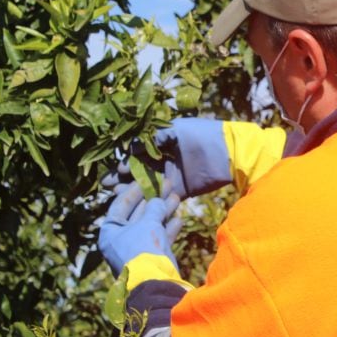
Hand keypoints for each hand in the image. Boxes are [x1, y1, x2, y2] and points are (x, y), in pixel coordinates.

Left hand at [98, 182, 181, 276]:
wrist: (155, 282)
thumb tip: (159, 200)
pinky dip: (168, 229)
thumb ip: (154, 207)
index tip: (145, 180)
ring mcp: (136, 250)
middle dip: (153, 199)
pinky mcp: (150, 258)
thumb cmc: (143, 248)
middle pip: (137, 214)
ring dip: (163, 211)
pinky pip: (158, 238)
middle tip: (166, 185)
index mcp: (110, 231)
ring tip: (177, 196)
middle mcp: (120, 240)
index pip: (120, 204)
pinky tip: (179, 219)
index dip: (134, 191)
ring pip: (150, 225)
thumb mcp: (148, 223)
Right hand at [103, 118, 231, 198]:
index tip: (115, 170)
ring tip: (117, 197)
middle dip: (122, 179)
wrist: (228, 152)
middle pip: (138, 171)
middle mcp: (163, 161)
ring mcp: (172, 176)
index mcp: (161, 145)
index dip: (125, 163)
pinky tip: (138, 206)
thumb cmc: (203, 135)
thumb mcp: (177, 130)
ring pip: (147, 186)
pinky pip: (162, 196)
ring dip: (132, 191)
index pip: (137, 155)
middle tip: (107, 186)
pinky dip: (150, 200)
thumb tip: (132, 146)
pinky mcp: (182, 190)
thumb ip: (156, 137)